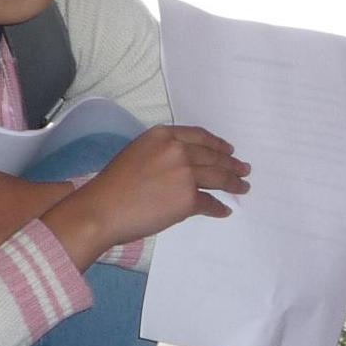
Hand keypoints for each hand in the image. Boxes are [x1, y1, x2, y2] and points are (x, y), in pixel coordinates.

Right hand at [75, 125, 249, 245]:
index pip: (199, 136)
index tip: (228, 149)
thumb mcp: (136, 154)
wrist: (102, 210)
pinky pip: (210, 203)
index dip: (217, 143)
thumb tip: (184, 167)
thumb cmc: (112, 186)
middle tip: (243, 169)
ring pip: (218, 177)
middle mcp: (177, 150)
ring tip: (242, 187)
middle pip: (213, 156)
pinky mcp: (188, 198)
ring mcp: (185, 174)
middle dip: (231, 163)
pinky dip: (219, 208)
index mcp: (163, 136)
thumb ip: (162, 154)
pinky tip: (224, 210)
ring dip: (233, 183)